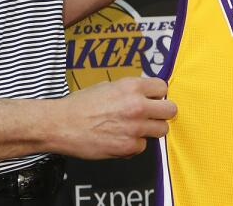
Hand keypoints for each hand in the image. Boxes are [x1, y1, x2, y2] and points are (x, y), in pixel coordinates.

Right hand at [52, 77, 176, 158]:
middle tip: (152, 115)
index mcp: (132, 87)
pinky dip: (133, 145)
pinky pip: (142, 146)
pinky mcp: (128, 146)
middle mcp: (137, 106)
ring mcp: (135, 128)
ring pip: (162, 130)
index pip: (163, 87)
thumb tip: (143, 95)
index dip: (157, 94)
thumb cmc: (79, 105)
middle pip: (171, 110)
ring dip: (151, 130)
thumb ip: (129, 91)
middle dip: (162, 113)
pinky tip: (119, 139)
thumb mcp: (106, 86)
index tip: (152, 99)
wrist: (61, 125)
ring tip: (135, 129)